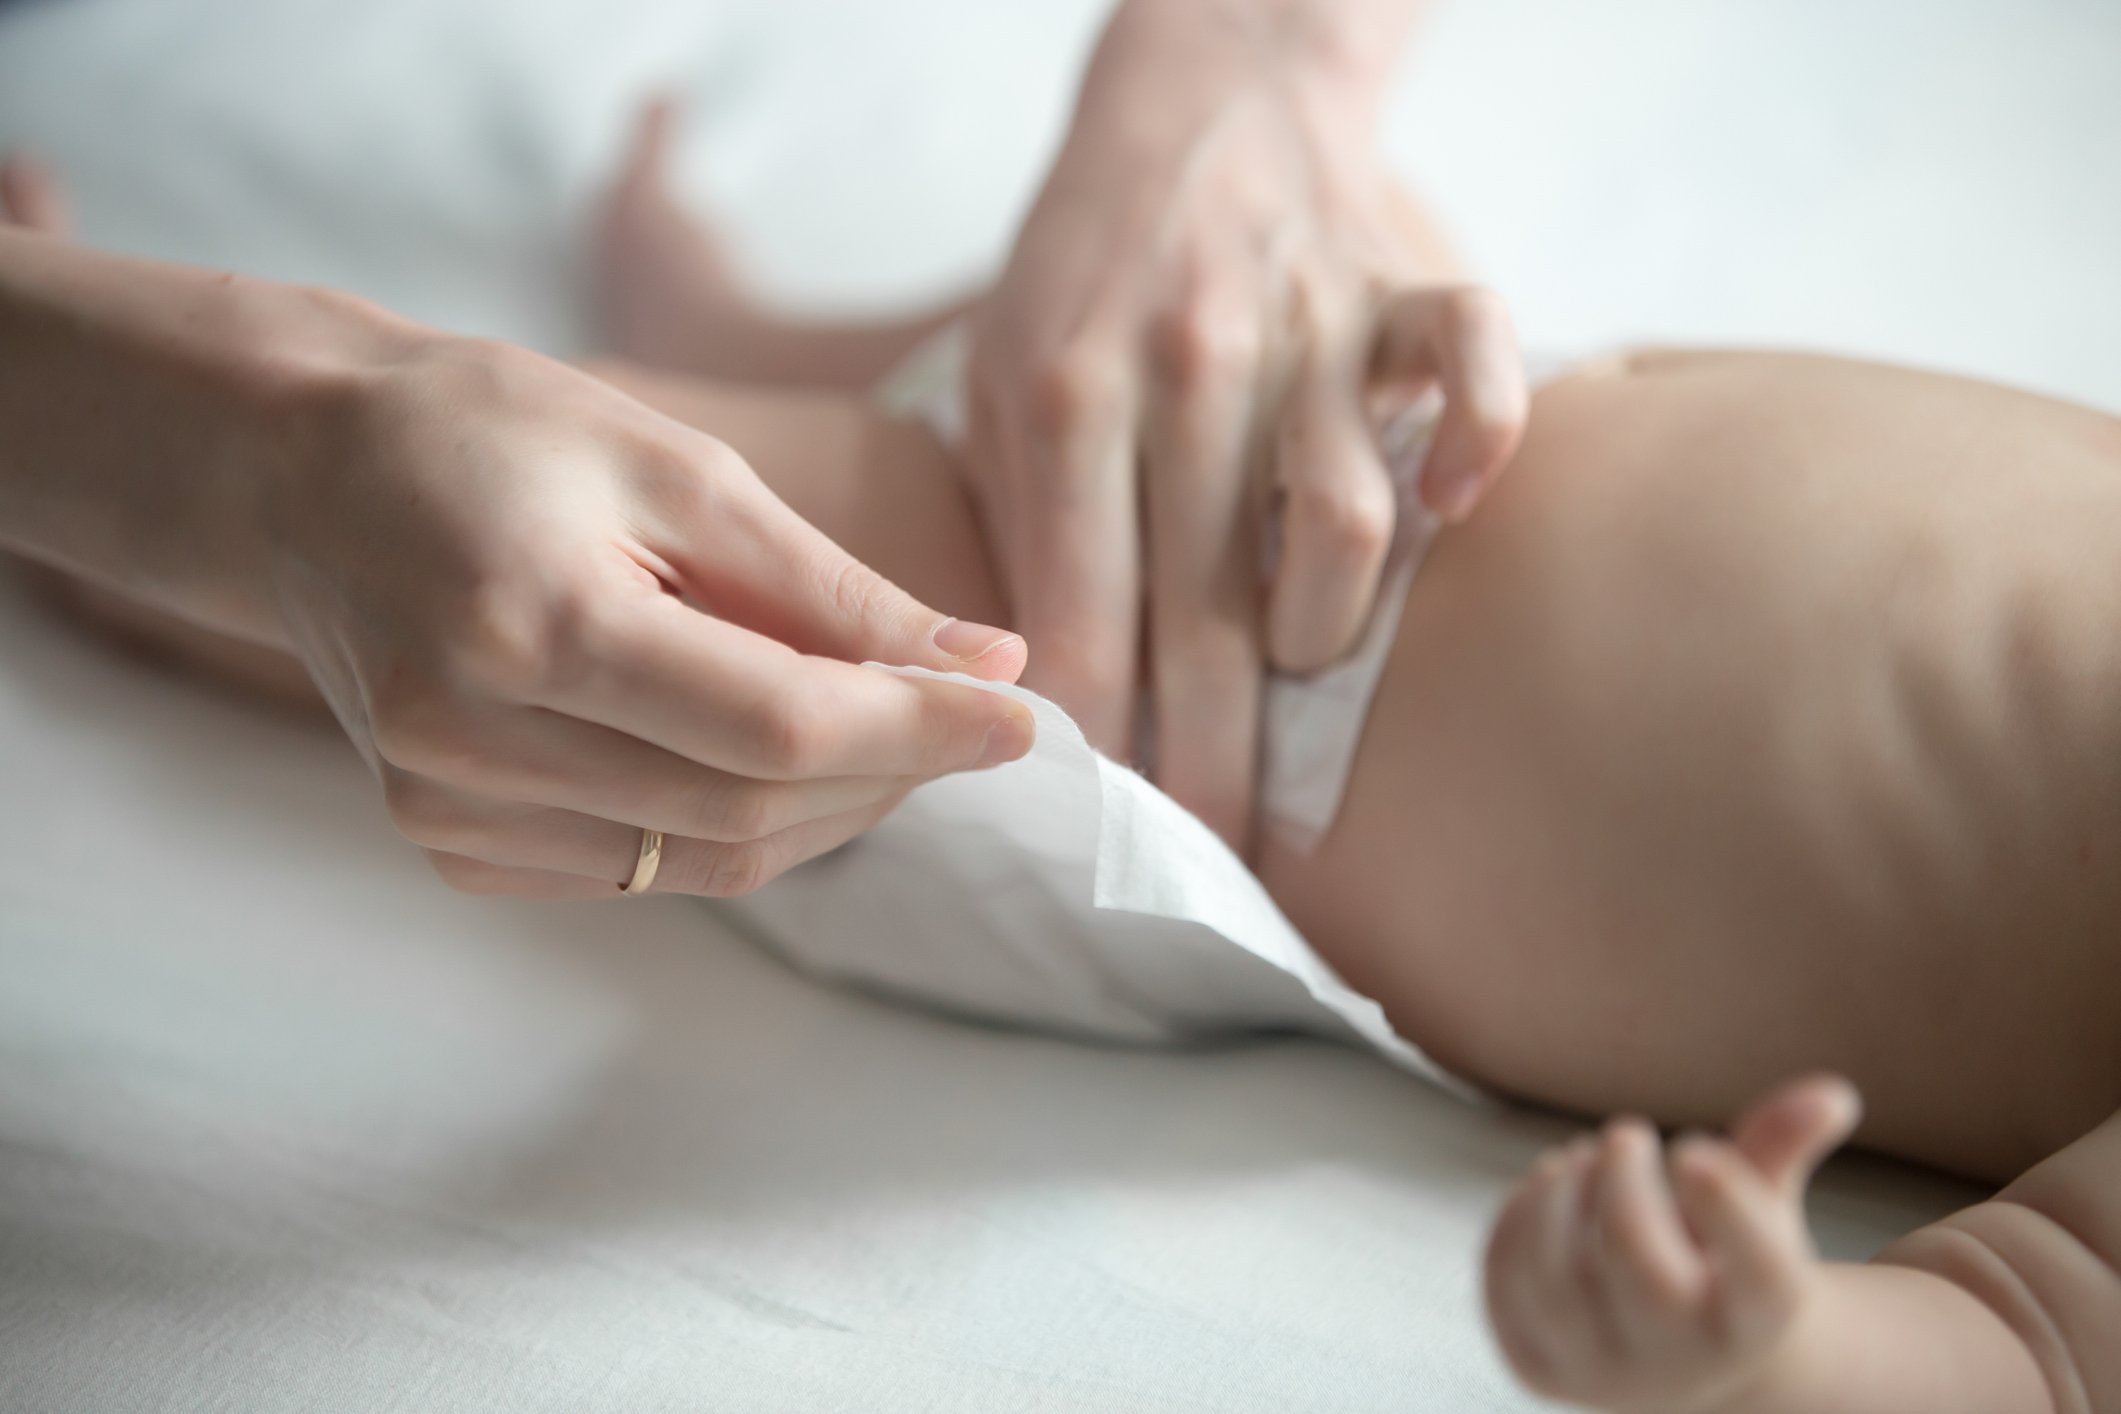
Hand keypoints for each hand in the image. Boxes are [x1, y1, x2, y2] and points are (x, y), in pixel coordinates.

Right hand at [262, 332, 1034, 897]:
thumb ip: (829, 587)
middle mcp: (475, 740)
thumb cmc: (496, 433)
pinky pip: (642, 872)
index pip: (778, 726)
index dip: (919, 729)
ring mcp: (448, 810)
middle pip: (753, 812)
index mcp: (533, 623)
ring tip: (890, 730)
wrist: (305, 476)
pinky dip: (739, 829)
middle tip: (971, 712)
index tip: (1024, 711)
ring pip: (709, 862)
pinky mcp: (448, 843)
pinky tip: (774, 759)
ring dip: (833, 810)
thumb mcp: (678, 468)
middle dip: (893, 772)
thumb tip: (984, 665)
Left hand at [967, 0, 1524, 845]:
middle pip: (1210, 615)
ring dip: (1325, 627)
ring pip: (1342, 524)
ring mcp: (1305, 325)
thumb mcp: (996, 381)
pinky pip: (1476, 362)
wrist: (1196, 98)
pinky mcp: (1400, 288)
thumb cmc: (1082, 272)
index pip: (1085, 621)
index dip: (1104, 749)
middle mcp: (1189, 367)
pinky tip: (1461, 504)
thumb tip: (1036, 694)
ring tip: (1298, 661)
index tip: (1117, 836)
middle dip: (1218, 761)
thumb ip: (1020, 525)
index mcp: (1067, 397)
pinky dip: (1488, 440)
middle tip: (1228, 853)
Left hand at [1483, 1076, 1862, 1412]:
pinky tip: (1550, 1184)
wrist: (1672, 1353)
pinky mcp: (1537, 1363)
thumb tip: (1833, 1093)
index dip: (1732, 1206)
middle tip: (1627, 1132)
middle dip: (1625, 1190)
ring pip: (1559, 1287)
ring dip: (1560, 1201)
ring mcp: (1602, 1372)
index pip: (1764, 1280)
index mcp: (1756, 1323)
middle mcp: (1682, 1362)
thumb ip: (1781, 1149)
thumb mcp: (1759, 1208)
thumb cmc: (1719, 1259)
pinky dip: (1519, 1221)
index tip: (1696, 1147)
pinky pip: (1508, 1287)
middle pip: (1647, 1279)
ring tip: (1582, 1158)